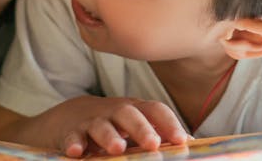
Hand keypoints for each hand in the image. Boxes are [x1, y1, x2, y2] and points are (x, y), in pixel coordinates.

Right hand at [57, 96, 188, 156]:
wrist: (69, 117)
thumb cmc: (112, 125)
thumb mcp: (135, 126)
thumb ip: (159, 133)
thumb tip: (192, 144)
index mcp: (135, 110)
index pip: (155, 110)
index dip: (169, 123)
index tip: (182, 140)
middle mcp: (114, 112)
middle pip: (128, 114)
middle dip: (141, 128)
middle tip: (153, 143)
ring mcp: (91, 121)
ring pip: (101, 126)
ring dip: (109, 136)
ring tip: (118, 149)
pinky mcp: (70, 132)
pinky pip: (72, 136)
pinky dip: (74, 142)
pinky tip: (76, 152)